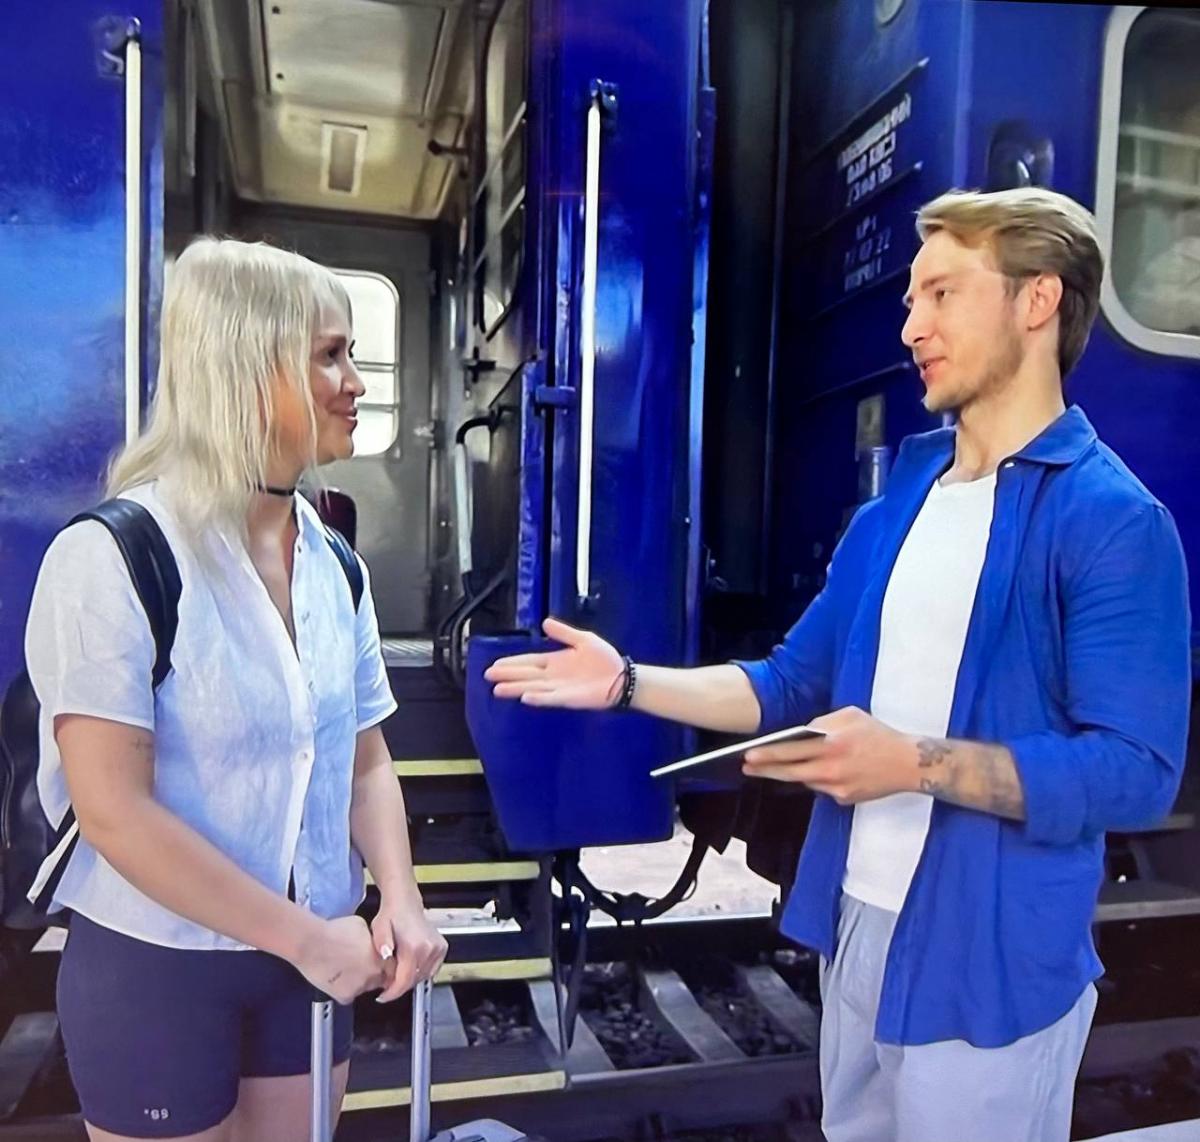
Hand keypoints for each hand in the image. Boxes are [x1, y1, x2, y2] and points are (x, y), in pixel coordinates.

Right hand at [293, 915, 386, 1004]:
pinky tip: (337, 976)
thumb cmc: (334, 931)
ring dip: (359, 980)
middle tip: (359, 964)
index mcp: (382, 956)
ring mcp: (360, 987)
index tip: (379, 961)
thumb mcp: (362, 926)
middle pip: (380, 978)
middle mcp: (374, 974)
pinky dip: (345, 988)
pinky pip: (349, 994)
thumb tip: (374, 942)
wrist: (312, 943)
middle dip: (373, 972)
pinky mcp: (344, 996)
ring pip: (364, 987)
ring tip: (345, 968)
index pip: (392, 967)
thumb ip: (373, 939)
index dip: (385, 963)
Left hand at [371, 887, 448, 1003]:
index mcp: (414, 946)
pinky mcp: (442, 948)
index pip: (405, 980)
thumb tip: (385, 954)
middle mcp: (429, 948)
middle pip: (414, 981)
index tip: (382, 997)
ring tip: (397, 971)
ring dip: (410, 979)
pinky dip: (420, 972)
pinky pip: (431, 970)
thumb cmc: (391, 915)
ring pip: (423, 977)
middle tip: (387, 983)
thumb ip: (381, 943)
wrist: (405, 902)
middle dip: (399, 986)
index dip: (393, 993)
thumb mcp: (378, 928)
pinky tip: (410, 965)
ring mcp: (438, 948)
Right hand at [483, 617, 624, 708]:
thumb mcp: (584, 639)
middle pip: (526, 675)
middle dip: (507, 675)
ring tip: (498, 689)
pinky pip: (550, 698)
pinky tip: (525, 697)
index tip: (495, 664)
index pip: (529, 661)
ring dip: (516, 688)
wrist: (622, 677)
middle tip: (488, 676)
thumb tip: (545, 622)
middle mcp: (553, 676)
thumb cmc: (605, 659)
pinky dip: (538, 698)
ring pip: (532, 687)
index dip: (512, 663)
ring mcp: (559, 688)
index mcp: (555, 661)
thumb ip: (564, 633)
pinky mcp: (568, 699)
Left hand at [741, 706, 916, 804]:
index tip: (749, 756)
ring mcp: (837, 786)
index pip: (790, 750)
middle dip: (765, 769)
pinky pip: (821, 787)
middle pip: (789, 771)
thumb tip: (801, 731)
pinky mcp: (844, 798)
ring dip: (789, 774)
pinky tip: (819, 771)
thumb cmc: (878, 735)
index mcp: (831, 743)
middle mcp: (831, 767)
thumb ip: (823, 723)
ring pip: (804, 780)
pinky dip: (817, 778)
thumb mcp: (850, 716)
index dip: (767, 755)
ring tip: (771, 768)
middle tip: (747, 767)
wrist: (908, 763)